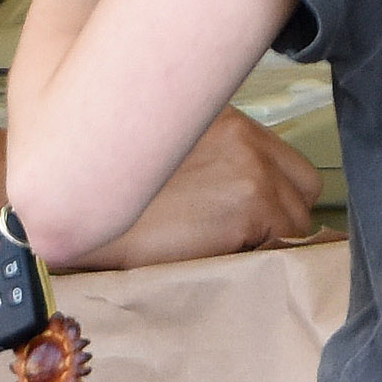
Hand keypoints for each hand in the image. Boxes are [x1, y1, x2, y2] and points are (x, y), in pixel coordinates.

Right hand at [81, 106, 319, 269]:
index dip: (276, 195)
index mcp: (228, 122)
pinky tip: (219, 257)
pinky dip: (259, 259)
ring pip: (296, 223)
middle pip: (304, 190)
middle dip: (281, 217)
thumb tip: (238, 197)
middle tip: (242, 237)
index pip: (288, 163)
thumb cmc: (109, 191)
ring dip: (267, 242)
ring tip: (221, 249)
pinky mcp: (248, 208)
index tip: (254, 218)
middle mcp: (247, 140)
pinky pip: (283, 246)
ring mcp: (252, 172)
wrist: (77, 207)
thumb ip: (211, 160)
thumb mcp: (165, 155)